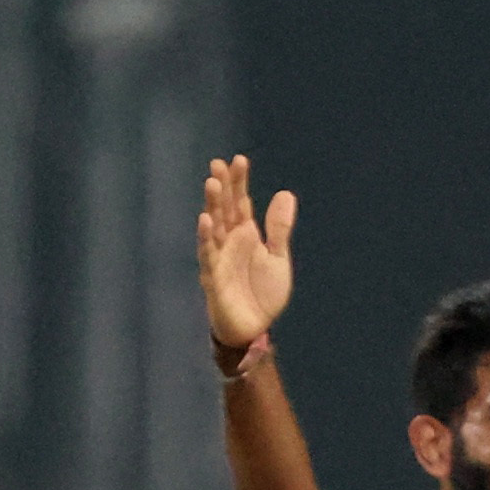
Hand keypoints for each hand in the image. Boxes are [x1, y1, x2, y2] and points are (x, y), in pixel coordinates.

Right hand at [197, 155, 294, 351]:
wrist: (255, 329)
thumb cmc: (263, 294)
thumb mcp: (278, 257)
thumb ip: (279, 228)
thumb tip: (284, 193)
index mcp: (245, 235)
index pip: (240, 202)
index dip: (239, 182)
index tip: (239, 159)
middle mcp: (229, 243)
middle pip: (224, 209)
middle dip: (222, 187)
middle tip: (218, 164)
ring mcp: (219, 259)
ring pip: (213, 227)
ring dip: (212, 205)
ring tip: (212, 183)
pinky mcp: (213, 278)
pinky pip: (208, 255)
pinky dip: (206, 237)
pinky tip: (205, 220)